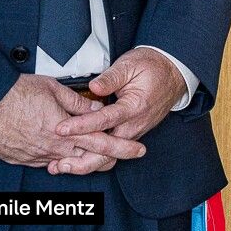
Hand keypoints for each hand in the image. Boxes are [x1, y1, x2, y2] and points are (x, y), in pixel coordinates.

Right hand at [0, 75, 145, 170]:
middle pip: (89, 160)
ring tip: (91, 150)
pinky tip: (61, 150)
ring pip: (68, 164)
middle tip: (123, 154)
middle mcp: (53, 149)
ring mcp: (37, 157)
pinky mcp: (21, 160)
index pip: (102, 143)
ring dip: (81, 158)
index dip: (123, 147)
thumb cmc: (13, 94)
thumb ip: (78, 102)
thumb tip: (96, 107)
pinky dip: (58, 158)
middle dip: (108, 158)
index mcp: (65, 131)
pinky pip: (46, 163)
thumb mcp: (52, 89)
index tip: (138, 150)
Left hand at [50, 48, 185, 173]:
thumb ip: (111, 77)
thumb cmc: (151, 67)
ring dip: (86, 162)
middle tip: (58, 163)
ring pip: (110, 155)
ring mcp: (134, 131)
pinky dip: (94, 157)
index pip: (104, 120)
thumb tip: (94, 87)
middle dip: (82, 160)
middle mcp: (135, 124)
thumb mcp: (130, 65)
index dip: (81, 125)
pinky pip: (112, 151)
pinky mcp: (131, 133)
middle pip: (108, 150)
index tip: (61, 128)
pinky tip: (77, 158)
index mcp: (134, 106)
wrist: (172, 73)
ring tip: (61, 165)